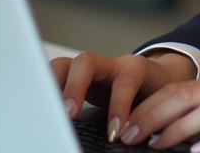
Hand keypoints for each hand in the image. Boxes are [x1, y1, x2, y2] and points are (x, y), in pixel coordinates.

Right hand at [50, 51, 196, 140]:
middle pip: (85, 61)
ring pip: (65, 65)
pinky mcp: (76, 77)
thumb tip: (134, 137)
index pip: (124, 81)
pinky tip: (42, 106)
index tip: (115, 133)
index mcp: (135, 67)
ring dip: (53, 87)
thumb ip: (145, 117)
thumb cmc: (158, 92)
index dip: (119, 106)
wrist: (158, 79)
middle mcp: (110, 63)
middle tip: (68, 114)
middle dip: (74, 88)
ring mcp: (91, 68)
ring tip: (47, 112)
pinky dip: (47, 89)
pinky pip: (57, 77)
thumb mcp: (158, 104)